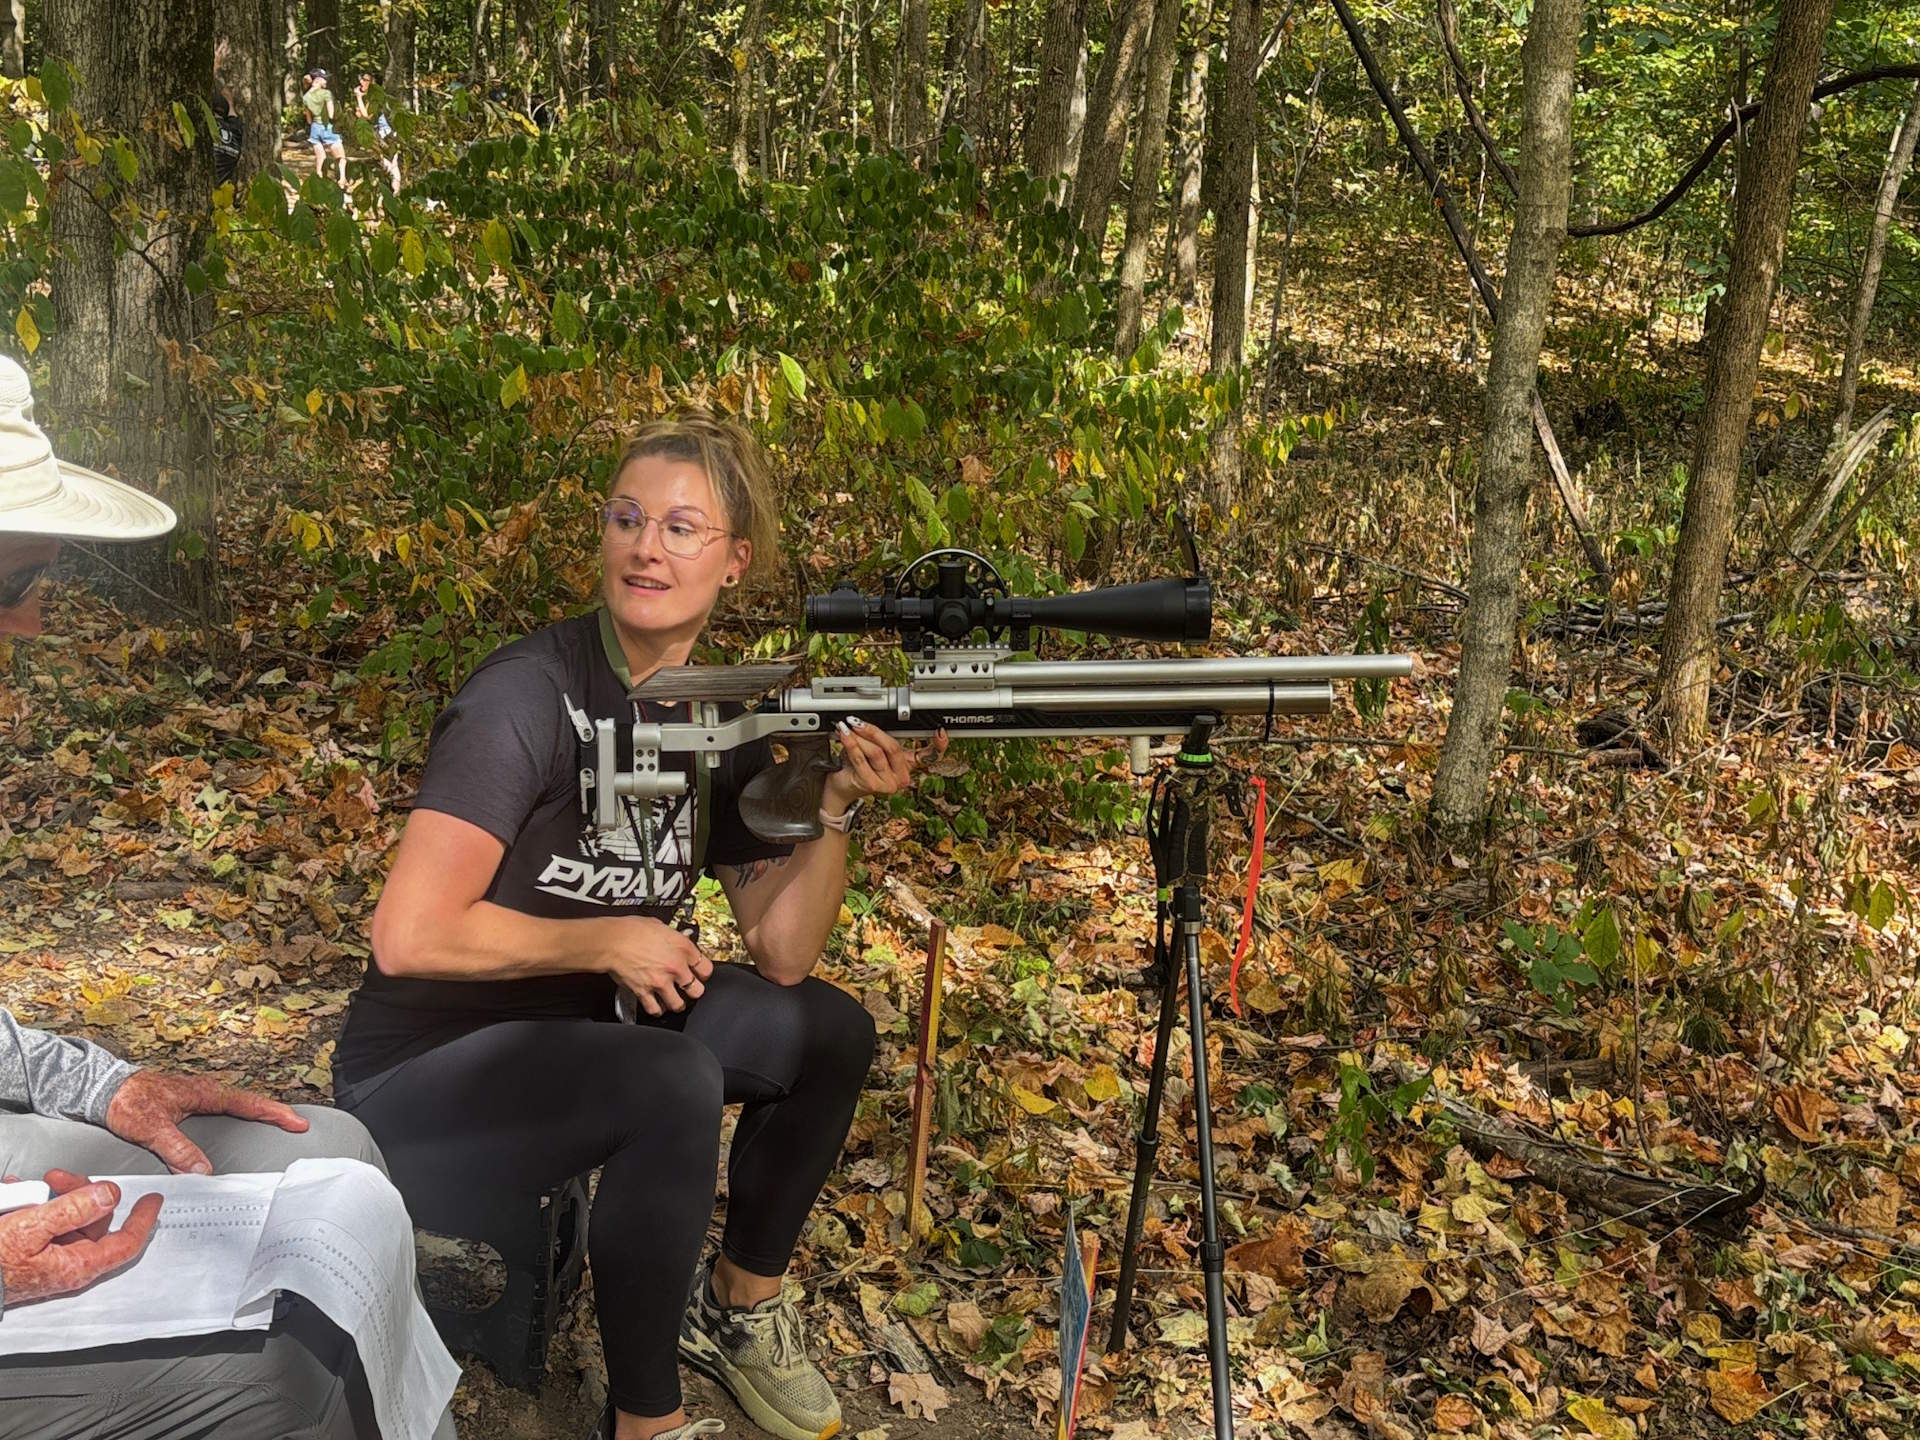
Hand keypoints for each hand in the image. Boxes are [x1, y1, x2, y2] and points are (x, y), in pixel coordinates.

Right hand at [0, 1168, 161, 1305]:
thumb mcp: (32, 1228)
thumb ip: (74, 1209)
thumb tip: (110, 1195)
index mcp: (77, 1265)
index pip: (125, 1243)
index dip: (143, 1220)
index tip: (154, 1199)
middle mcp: (67, 1263)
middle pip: (93, 1220)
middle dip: (79, 1191)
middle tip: (57, 1176)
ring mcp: (48, 1258)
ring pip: (66, 1217)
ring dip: (51, 1195)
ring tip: (26, 1186)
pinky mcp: (30, 1252)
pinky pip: (41, 1222)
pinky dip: (31, 1204)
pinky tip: (14, 1195)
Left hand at [104, 1070, 309, 1175]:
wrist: (103, 1089)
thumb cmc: (128, 1101)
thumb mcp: (153, 1128)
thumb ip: (178, 1150)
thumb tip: (202, 1171)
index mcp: (204, 1093)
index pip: (248, 1104)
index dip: (274, 1113)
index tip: (296, 1122)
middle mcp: (204, 1092)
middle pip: (249, 1102)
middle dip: (273, 1112)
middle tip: (294, 1123)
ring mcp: (196, 1095)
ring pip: (235, 1104)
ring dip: (256, 1112)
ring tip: (272, 1122)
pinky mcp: (186, 1102)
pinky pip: (220, 1109)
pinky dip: (236, 1115)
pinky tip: (233, 1124)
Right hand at [596, 916, 714, 1017]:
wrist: (611, 940)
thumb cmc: (631, 930)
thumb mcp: (660, 926)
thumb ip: (672, 938)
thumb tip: (675, 941)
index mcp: (682, 948)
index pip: (706, 968)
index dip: (703, 972)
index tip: (700, 974)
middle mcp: (675, 967)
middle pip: (697, 990)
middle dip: (694, 991)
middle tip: (688, 989)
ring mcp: (660, 982)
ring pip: (678, 1004)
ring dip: (676, 1003)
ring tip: (674, 1000)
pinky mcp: (644, 992)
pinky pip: (655, 1009)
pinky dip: (656, 1010)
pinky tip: (657, 1006)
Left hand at [823, 718, 947, 814]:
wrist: (842, 788)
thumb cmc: (858, 767)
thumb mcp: (874, 749)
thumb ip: (879, 738)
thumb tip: (871, 721)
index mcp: (907, 766)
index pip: (930, 756)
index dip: (939, 746)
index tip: (941, 733)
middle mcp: (902, 777)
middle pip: (894, 747)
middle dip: (874, 731)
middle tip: (859, 722)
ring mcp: (889, 783)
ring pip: (876, 752)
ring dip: (858, 738)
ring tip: (847, 729)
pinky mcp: (873, 785)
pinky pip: (861, 759)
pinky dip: (851, 744)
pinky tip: (845, 736)